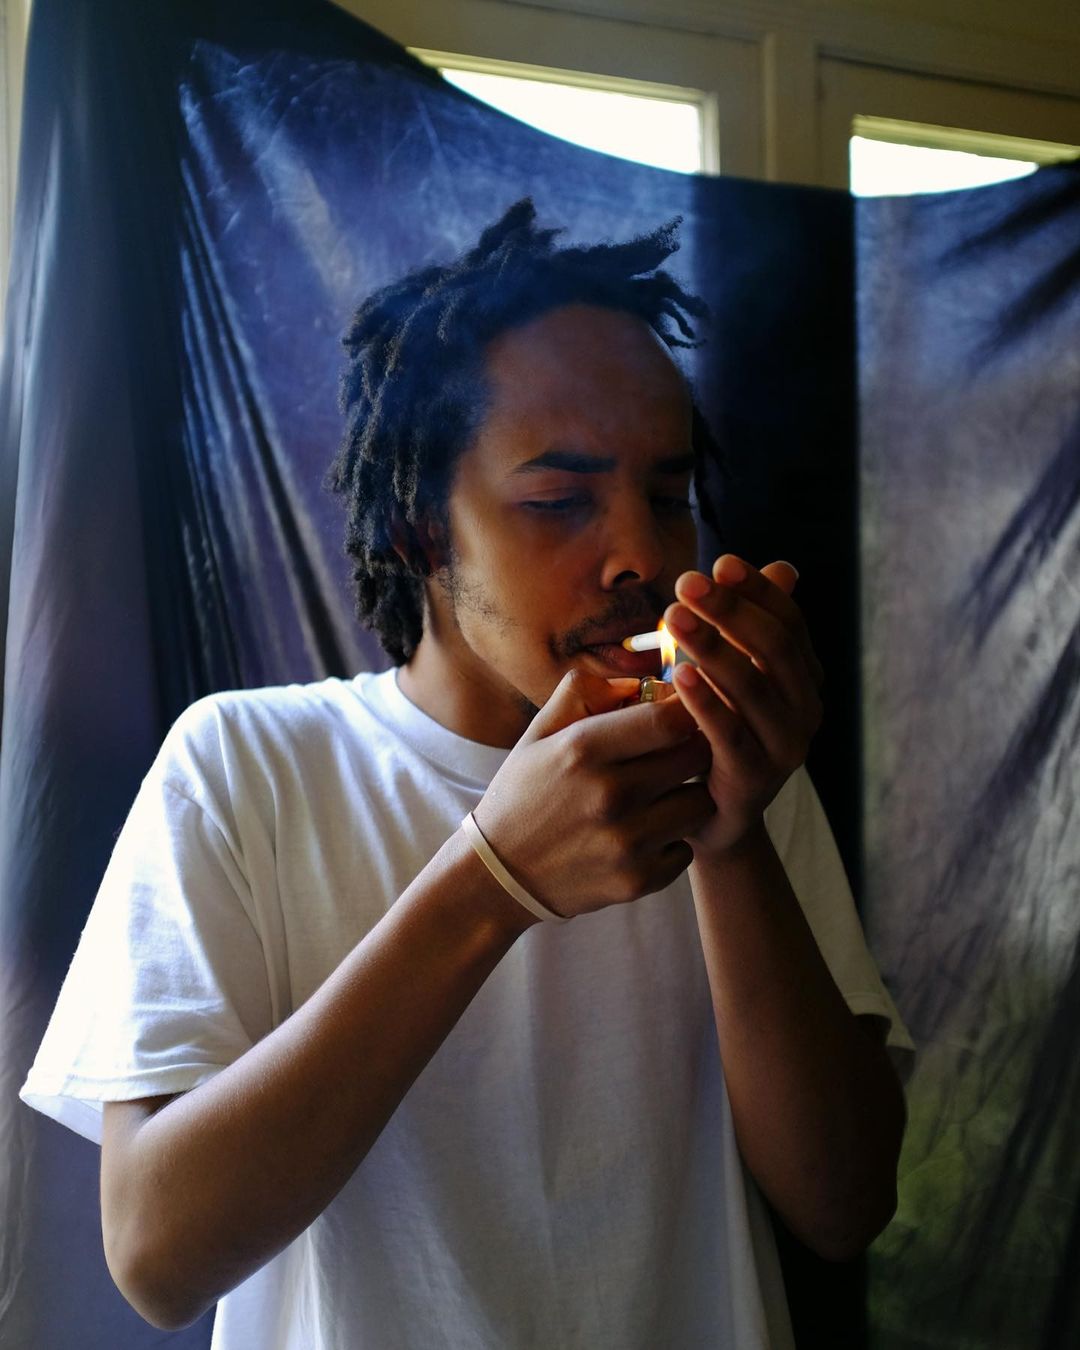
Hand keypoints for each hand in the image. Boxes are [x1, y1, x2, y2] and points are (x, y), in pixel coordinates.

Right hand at [474, 670, 714, 919]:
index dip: (688, 710)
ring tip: (661, 797)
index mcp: (583, 748)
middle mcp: (609, 794)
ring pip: (700, 803)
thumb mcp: (538, 733)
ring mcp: (626, 841)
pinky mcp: (638, 880)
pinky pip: (687, 849)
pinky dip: (672, 842)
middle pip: (696, 756)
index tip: (684, 713)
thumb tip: (640, 682)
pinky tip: (645, 836)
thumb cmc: (524, 794)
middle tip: (678, 752)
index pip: (668, 719)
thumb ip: (585, 693)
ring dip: (688, 796)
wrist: (499, 876)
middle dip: (694, 747)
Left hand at [663, 555, 824, 859]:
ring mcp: (784, 747)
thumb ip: (751, 627)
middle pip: (773, 647)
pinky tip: (678, 673)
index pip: (788, 621)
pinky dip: (705, 700)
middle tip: (686, 583)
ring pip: (753, 686)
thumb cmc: (714, 734)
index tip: (720, 563)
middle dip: (730, 610)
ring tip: (674, 616)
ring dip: (712, 646)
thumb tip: (783, 566)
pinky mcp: (754, 779)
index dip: (757, 590)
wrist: (707, 816)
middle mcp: (805, 709)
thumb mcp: (733, 676)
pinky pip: (730, 733)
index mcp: (803, 678)